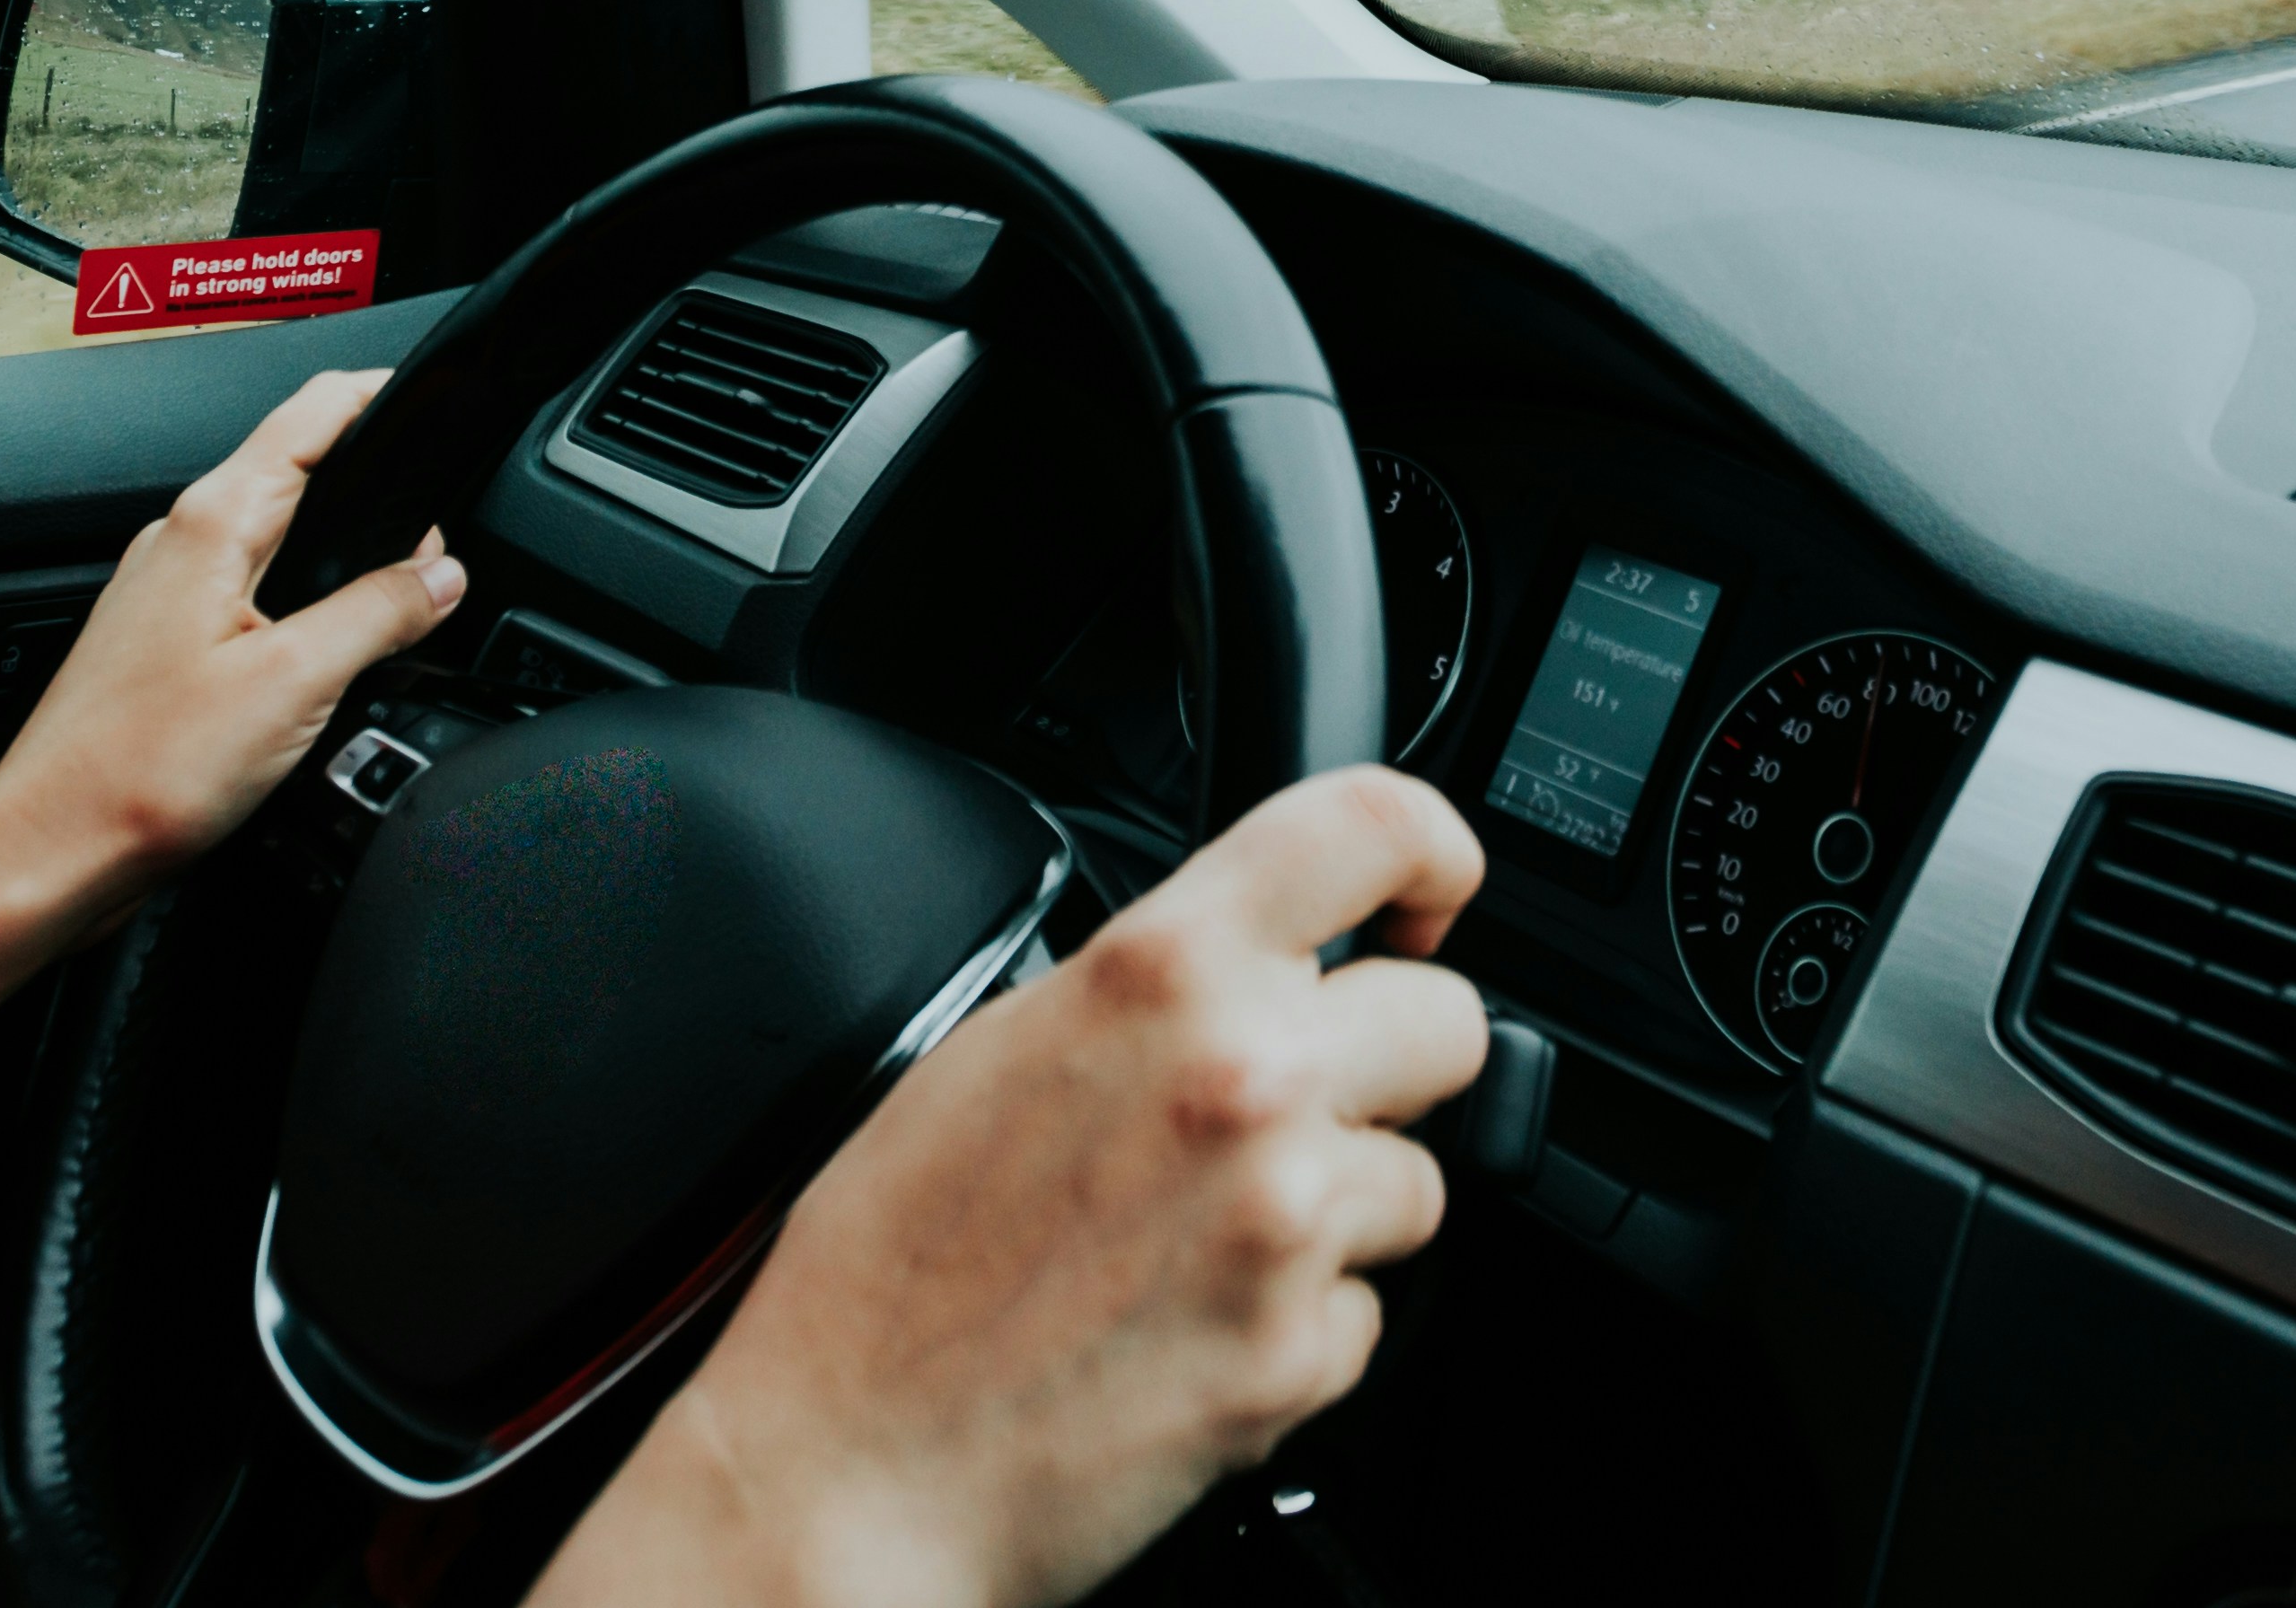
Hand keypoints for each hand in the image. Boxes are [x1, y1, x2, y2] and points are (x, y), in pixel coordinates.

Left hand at [0, 366, 467, 947]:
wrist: (49, 854)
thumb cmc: (138, 776)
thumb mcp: (296, 683)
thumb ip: (380, 614)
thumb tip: (440, 574)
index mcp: (212, 525)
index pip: (309, 415)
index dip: (376, 395)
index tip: (426, 393)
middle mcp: (179, 544)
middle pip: (295, 471)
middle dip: (373, 485)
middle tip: (438, 535)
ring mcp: (165, 595)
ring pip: (273, 537)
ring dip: (338, 549)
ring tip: (395, 591)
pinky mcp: (162, 647)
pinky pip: (249, 593)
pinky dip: (301, 602)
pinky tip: (323, 656)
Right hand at [543, 766, 1491, 1607]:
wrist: (849, 1467)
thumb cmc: (888, 1272)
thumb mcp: (999, 1047)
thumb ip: (1150, 988)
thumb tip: (1249, 966)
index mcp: (1158, 972)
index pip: (1371, 828)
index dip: (1429, 858)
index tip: (1425, 904)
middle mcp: (1244, 1075)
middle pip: (1446, 1022)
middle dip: (1390, 1068)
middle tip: (1300, 1113)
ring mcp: (1285, 1218)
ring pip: (1416, 1181)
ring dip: (1340, 1212)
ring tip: (1202, 1247)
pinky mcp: (1301, 1351)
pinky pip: (1366, 1313)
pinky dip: (1300, 1328)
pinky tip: (1190, 1331)